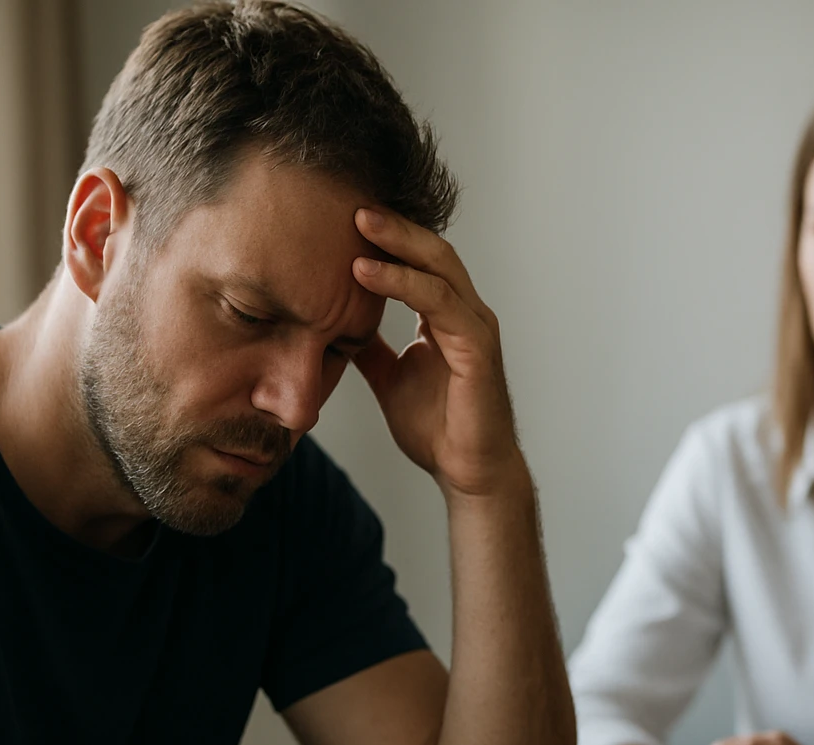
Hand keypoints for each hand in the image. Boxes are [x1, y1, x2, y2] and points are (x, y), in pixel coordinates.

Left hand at [349, 208, 524, 499]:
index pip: (420, 262)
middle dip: (392, 225)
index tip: (344, 219)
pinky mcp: (477, 348)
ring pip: (438, 267)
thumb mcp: (389, 378)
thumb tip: (336, 325)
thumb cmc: (437, 429)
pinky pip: (439, 302)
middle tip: (350, 203)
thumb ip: (371, 348)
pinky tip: (365, 272)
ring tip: (356, 223)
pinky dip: (402, 282)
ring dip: (396, 243)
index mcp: (447, 317)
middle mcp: (466, 313)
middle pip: (432, 251)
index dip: (388, 239)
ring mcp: (475, 327)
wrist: (466, 472)